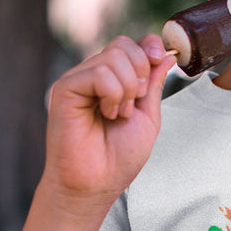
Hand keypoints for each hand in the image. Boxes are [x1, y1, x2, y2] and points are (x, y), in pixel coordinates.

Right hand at [42, 34, 175, 212]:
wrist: (94, 185)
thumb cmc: (117, 159)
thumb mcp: (148, 118)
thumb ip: (153, 85)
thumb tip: (165, 55)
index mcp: (112, 81)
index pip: (130, 44)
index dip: (149, 47)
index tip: (161, 60)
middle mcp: (92, 76)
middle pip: (123, 45)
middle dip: (141, 73)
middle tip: (133, 106)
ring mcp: (77, 80)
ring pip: (114, 56)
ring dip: (127, 89)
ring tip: (117, 115)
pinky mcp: (65, 88)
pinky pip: (99, 72)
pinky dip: (112, 94)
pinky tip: (106, 114)